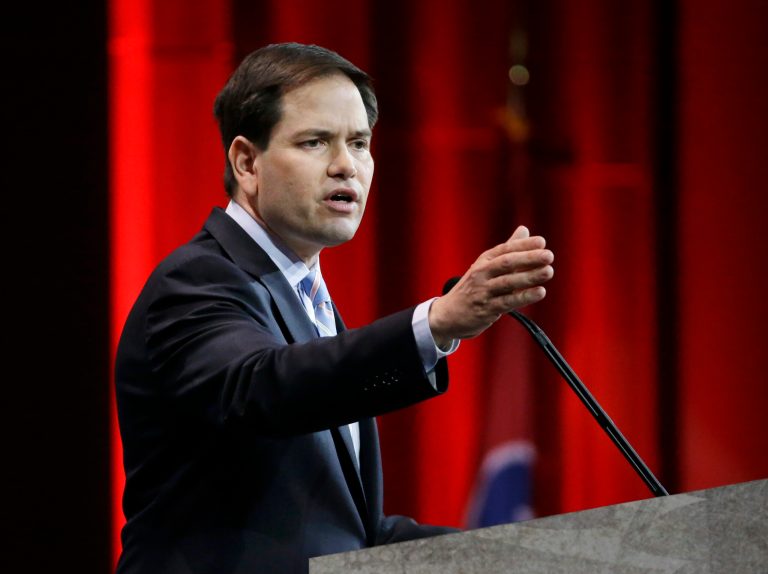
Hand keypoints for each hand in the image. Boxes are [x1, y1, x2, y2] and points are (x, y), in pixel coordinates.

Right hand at [428, 225, 553, 345]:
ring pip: (507, 282)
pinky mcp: (485, 309)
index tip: (542, 242)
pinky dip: (524, 297)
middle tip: (548, 255)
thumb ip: (508, 250)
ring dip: (529, 276)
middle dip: (528, 258)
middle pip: (506, 263)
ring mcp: (482, 291)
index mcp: (484, 261)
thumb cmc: (473, 289)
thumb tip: (525, 230)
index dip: (523, 245)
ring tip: (548, 271)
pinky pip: (507, 302)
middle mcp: (482, 273)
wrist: (448, 314)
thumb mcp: (486, 266)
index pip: (505, 249)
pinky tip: (540, 292)